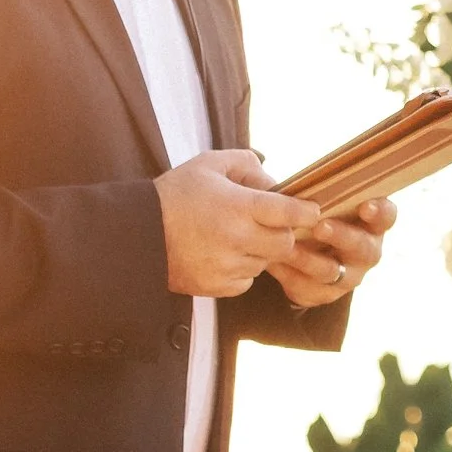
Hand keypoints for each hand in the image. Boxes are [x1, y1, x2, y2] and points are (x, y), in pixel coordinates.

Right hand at [157, 149, 318, 296]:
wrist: (138, 234)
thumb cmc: (175, 194)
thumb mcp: (208, 164)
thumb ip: (246, 164)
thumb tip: (274, 180)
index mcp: (238, 206)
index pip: (288, 212)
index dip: (305, 211)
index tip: (312, 210)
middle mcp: (236, 238)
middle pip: (284, 243)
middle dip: (281, 233)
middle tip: (264, 223)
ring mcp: (227, 266)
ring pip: (265, 263)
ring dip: (259, 251)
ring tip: (233, 236)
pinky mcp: (218, 286)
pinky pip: (247, 281)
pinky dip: (242, 269)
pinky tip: (222, 254)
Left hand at [268, 196, 396, 312]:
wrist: (307, 255)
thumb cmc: (319, 216)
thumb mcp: (325, 202)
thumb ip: (320, 191)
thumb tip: (288, 173)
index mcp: (372, 224)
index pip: (386, 217)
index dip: (380, 213)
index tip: (365, 206)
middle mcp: (366, 252)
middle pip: (362, 247)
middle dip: (341, 236)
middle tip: (320, 226)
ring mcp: (348, 276)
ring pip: (331, 271)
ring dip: (308, 258)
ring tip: (287, 247)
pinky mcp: (325, 293)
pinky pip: (307, 287)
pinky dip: (288, 273)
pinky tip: (272, 262)